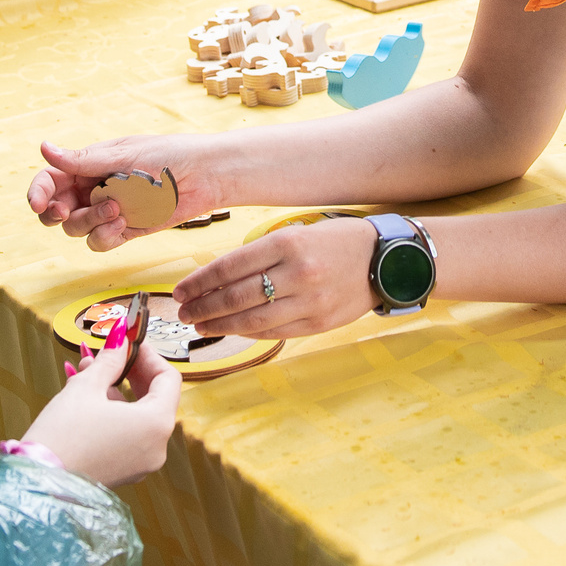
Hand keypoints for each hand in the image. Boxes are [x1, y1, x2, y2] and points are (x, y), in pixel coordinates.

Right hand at [18, 333, 181, 485]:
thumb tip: (120, 339)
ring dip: (117, 391)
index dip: (149, 355)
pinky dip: (113, 414)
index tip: (129, 342)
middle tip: (112, 354)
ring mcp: (141, 463)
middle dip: (132, 372)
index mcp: (156, 424)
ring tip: (87, 371)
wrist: (39, 483)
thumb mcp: (87, 387)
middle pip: (156, 398)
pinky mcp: (124, 472)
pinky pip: (128, 434)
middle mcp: (157, 447)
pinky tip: (88, 399)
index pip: (168, 379)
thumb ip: (109, 360)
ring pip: (139, 416)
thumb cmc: (63, 436)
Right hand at [31, 137, 225, 248]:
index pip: (50, 180)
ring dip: (89, 222)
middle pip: (57, 210)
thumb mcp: (124, 155)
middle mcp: (92, 189)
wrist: (204, 177)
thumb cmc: (168, 156)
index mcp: (88, 165)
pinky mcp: (123, 231)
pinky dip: (105, 237)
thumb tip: (44, 148)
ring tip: (116, 209)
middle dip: (57, 214)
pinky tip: (122, 225)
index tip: (38, 203)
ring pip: (77, 229)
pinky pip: (99, 242)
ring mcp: (107, 212)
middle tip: (66, 213)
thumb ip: (83, 160)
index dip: (38, 192)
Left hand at [173, 217, 379, 340]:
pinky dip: (247, 332)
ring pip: (251, 320)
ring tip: (200, 325)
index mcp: (288, 243)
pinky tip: (232, 330)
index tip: (180, 291)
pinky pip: (273, 332)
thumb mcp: (299, 232)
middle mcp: (297, 273)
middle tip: (183, 313)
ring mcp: (309, 301)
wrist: (385, 260)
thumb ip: (262, 254)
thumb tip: (219, 277)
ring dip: (219, 325)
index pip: (229, 266)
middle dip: (202, 307)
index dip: (199, 282)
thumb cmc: (336, 241)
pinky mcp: (318, 323)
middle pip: (235, 296)